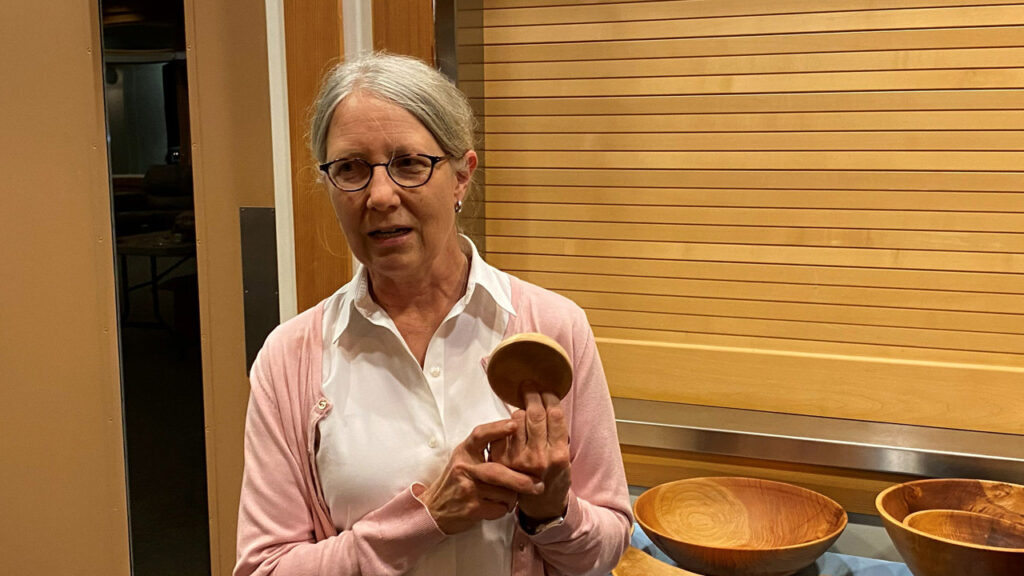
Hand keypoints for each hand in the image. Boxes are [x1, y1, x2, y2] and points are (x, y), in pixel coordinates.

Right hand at [416, 419, 544, 534]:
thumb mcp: (465, 459)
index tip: (514, 424)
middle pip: (498, 471)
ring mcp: (466, 489)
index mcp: (464, 452)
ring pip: (504, 493)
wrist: (435, 509)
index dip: (497, 429)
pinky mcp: (470, 508)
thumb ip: (485, 449)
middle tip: (538, 484)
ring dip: (512, 498)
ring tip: (508, 497)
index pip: (480, 435)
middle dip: (522, 480)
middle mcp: (464, 468)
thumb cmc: (457, 481)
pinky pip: (499, 508)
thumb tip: (517, 433)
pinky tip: (496, 507)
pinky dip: (503, 509)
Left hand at [491, 384, 570, 521]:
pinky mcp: (502, 460)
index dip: (549, 397)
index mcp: (558, 454)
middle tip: (530, 386)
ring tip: (525, 409)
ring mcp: (518, 459)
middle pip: (535, 414)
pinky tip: (514, 425)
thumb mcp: (564, 457)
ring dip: (521, 410)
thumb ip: (557, 434)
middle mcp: (538, 457)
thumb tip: (548, 403)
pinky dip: (509, 423)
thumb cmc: (554, 477)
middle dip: (532, 395)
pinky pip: (504, 430)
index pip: (554, 415)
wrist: (540, 504)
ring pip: (518, 419)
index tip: (546, 388)